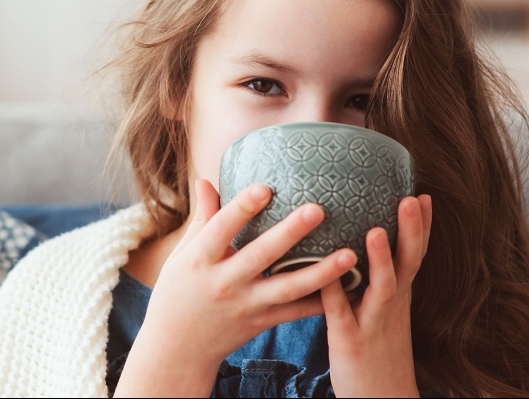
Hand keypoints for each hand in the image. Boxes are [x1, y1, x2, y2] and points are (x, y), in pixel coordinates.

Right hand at [114, 179, 358, 397]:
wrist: (179, 347)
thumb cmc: (178, 292)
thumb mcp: (182, 255)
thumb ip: (202, 218)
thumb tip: (207, 180)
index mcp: (200, 260)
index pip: (221, 229)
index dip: (242, 208)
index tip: (265, 187)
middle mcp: (224, 282)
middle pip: (261, 255)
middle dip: (290, 233)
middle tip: (317, 210)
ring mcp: (246, 305)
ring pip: (288, 288)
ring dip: (321, 272)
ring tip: (349, 254)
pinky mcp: (262, 321)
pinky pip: (296, 312)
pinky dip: (322, 301)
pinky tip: (350, 288)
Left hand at [320, 194, 432, 397]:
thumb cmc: (377, 352)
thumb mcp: (383, 313)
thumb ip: (374, 281)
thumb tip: (358, 245)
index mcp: (398, 296)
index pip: (414, 255)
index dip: (421, 227)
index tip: (422, 194)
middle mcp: (391, 306)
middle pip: (408, 264)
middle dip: (412, 231)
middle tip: (411, 198)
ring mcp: (372, 323)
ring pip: (381, 288)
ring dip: (381, 260)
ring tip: (377, 230)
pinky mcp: (349, 341)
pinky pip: (340, 314)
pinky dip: (335, 293)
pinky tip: (326, 274)